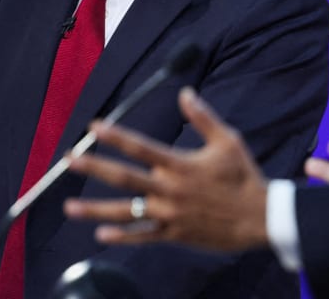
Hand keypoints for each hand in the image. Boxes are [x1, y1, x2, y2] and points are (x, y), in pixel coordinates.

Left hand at [64, 87, 269, 251]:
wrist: (259, 216)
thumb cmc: (244, 175)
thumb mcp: (228, 140)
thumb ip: (203, 117)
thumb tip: (185, 92)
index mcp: (182, 164)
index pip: (142, 147)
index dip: (116, 136)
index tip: (95, 127)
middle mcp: (171, 189)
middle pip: (125, 177)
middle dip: (94, 168)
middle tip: (70, 160)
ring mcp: (170, 214)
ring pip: (126, 211)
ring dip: (95, 209)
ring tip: (69, 207)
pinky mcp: (174, 233)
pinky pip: (143, 236)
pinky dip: (122, 236)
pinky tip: (101, 234)